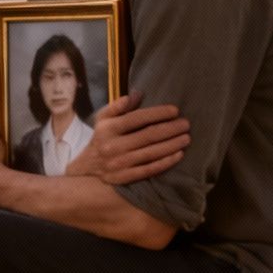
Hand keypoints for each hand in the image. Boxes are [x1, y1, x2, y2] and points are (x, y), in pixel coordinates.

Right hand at [64, 92, 189, 184]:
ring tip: (186, 138)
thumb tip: (137, 95)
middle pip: (148, 136)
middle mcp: (113, 146)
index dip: (158, 113)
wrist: (87, 168)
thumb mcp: (103, 119)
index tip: (175, 111)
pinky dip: (166, 162)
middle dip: (170, 129)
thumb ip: (118, 106)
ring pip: (151, 153)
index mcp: (108, 128)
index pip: (137, 118)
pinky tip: (179, 154)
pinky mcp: (125, 178)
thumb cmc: (101, 138)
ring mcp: (119, 164)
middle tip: (186, 124)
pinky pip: (149, 169)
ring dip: (172, 145)